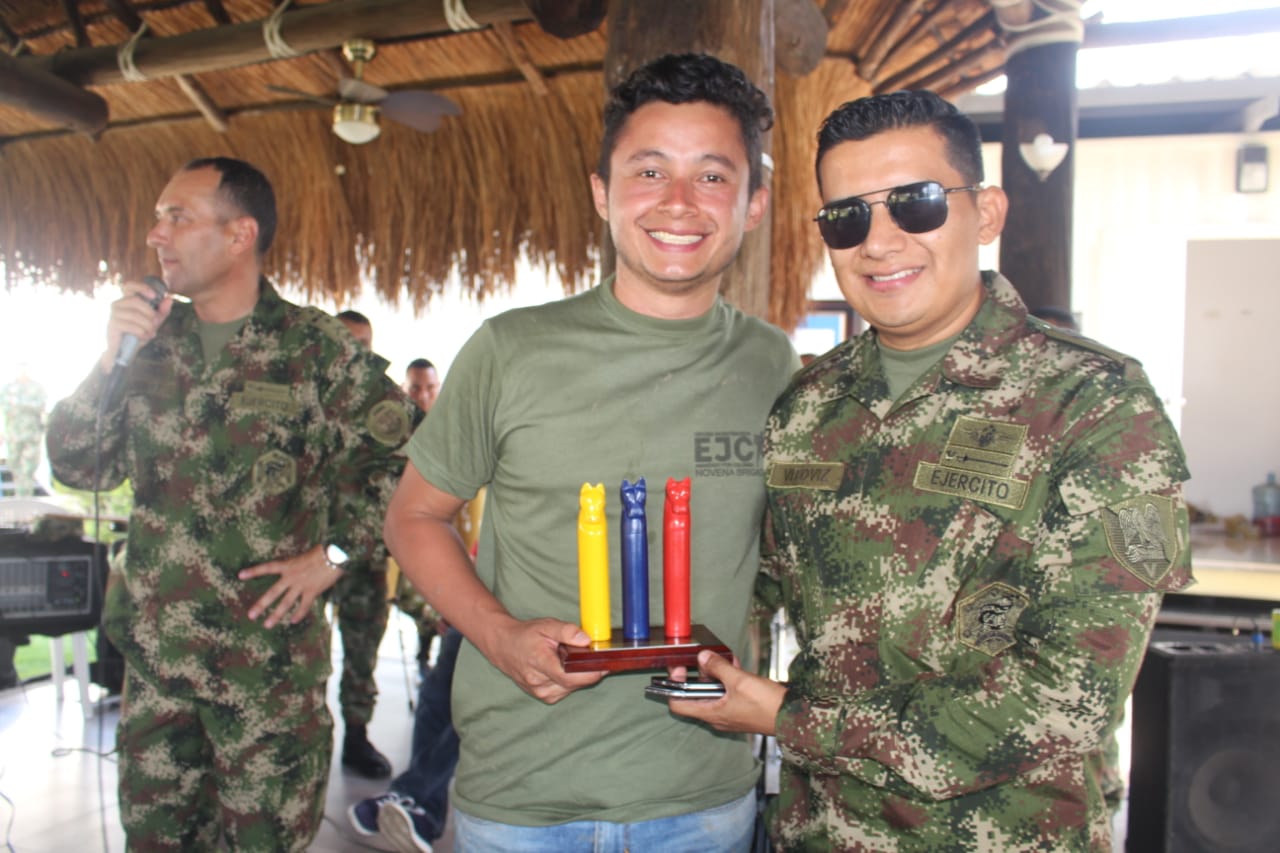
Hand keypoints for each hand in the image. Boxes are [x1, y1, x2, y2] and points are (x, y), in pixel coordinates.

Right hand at [99, 280, 172, 372]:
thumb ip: (162, 311)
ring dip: (147, 325)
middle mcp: (117, 305)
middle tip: (155, 324)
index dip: (141, 287)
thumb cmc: (138, 334)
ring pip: (135, 315)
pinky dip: (141, 332)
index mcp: (126, 301)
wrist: (125, 351)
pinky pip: (130, 325)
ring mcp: (113, 314)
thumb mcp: (153, 322)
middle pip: (136, 301)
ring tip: (150, 333)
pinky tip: (144, 337)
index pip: (129, 286)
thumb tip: (169, 299)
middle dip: (150, 313)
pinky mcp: (112, 325)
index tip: (154, 295)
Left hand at [240, 545, 340, 627]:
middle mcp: (291, 576)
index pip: (267, 568)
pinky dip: (298, 614)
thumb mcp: (304, 556)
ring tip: (267, 624)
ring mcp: (301, 585)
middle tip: (251, 615)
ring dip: (276, 615)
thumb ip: (296, 566)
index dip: (254, 571)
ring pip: (285, 603)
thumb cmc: (322, 552)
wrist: (335, 555)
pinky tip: (293, 621)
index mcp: (288, 565)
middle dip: (261, 604)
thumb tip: (293, 573)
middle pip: (273, 593)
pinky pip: (303, 606)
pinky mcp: (312, 591)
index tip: (240, 575)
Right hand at [483, 617, 606, 703]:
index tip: (606, 661)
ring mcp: (542, 693)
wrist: (504, 647)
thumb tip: (587, 640)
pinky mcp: (546, 697)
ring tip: (570, 658)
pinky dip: (571, 678)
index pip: (572, 675)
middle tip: (591, 653)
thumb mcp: (546, 626)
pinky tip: (564, 666)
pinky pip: (568, 689)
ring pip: (574, 686)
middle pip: (577, 682)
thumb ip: (567, 631)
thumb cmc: (525, 636)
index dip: (593, 670)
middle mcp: (540, 684)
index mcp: (540, 664)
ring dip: (579, 674)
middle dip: (588, 669)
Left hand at [667, 649, 786, 734]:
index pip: (677, 704)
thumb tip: (703, 657)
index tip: (680, 669)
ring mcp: (729, 714)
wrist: (793, 717)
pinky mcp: (741, 709)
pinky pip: (728, 693)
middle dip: (700, 675)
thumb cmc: (767, 706)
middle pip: (696, 695)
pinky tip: (737, 666)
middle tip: (706, 659)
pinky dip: (729, 680)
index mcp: (711, 713)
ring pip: (714, 692)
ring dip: (717, 675)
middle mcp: (717, 716)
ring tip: (725, 660)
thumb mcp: (740, 681)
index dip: (674, 685)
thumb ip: (719, 667)